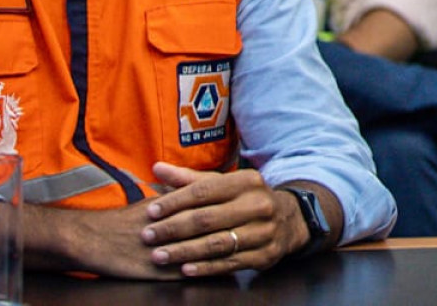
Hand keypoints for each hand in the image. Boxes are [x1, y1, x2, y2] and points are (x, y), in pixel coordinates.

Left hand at [139, 162, 298, 275]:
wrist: (289, 219)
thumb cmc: (246, 199)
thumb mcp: (224, 183)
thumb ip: (189, 178)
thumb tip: (156, 167)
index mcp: (247, 181)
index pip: (204, 191)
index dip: (174, 202)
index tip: (150, 212)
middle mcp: (258, 204)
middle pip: (207, 219)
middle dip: (172, 229)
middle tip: (147, 236)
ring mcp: (263, 231)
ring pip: (216, 244)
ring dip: (183, 251)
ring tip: (158, 256)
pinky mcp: (264, 255)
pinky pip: (229, 263)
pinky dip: (205, 268)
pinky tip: (184, 269)